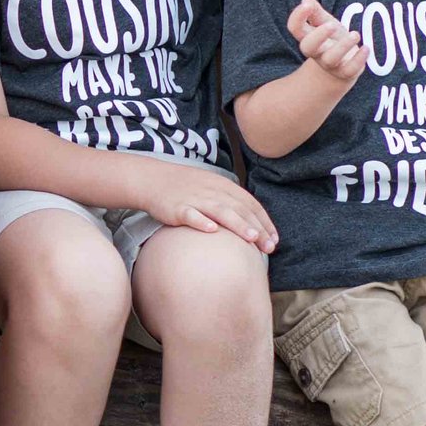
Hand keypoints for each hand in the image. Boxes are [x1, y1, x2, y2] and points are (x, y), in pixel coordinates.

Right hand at [142, 164, 277, 252]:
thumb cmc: (183, 187)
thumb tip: (250, 222)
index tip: (274, 239)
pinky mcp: (178, 208)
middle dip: (257, 228)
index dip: (264, 221)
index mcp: (223, 185)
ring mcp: (195, 199)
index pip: (250, 203)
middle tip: (269, 246)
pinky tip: (211, 230)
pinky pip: (191, 214)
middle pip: (239, 209)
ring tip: (251, 238)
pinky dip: (201, 221)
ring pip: (220, 211)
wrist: (151, 179)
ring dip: (237, 224)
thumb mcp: (210, 186)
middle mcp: (212, 191)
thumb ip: (229, 200)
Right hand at [289, 0, 365, 82]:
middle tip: (332, 25)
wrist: (342, 66)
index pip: (295, 28)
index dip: (297, 16)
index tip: (306, 5)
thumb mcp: (325, 22)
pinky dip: (359, 59)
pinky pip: (349, 69)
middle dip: (319, 35)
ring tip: (355, 34)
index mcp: (308, 37)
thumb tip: (306, 0)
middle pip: (307, 47)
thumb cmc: (332, 38)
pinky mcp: (345, 72)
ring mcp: (329, 64)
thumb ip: (316, 11)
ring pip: (330, 58)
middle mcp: (316, 52)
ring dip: (343, 46)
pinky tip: (366, 48)